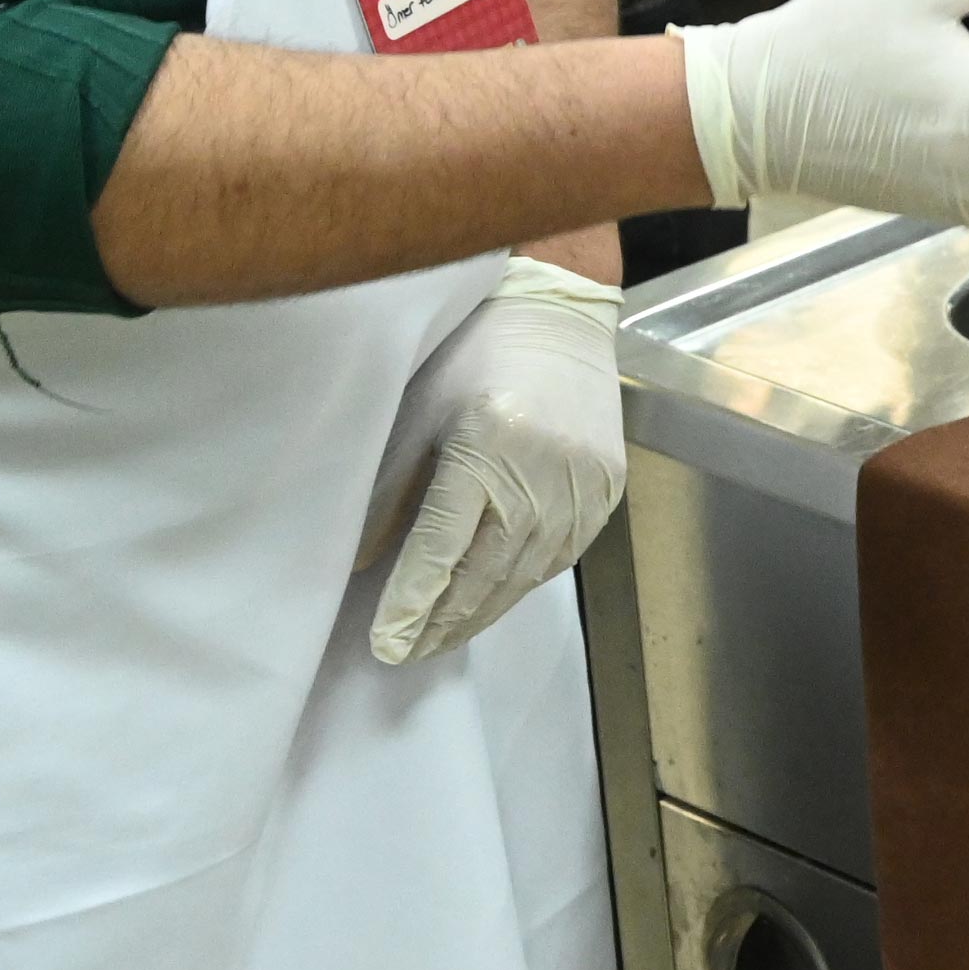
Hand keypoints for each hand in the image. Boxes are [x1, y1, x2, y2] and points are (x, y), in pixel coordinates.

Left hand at [361, 270, 623, 666]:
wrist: (558, 315)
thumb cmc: (474, 352)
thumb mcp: (416, 411)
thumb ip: (389, 489)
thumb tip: (362, 563)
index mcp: (488, 444)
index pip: (442, 546)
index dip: (411, 602)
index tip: (385, 644)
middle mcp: (543, 472)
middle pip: (486, 572)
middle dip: (443, 621)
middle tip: (407, 654)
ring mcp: (583, 485)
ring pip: (526, 573)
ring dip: (481, 611)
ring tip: (443, 637)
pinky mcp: (607, 489)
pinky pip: (560, 554)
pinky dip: (521, 582)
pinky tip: (493, 596)